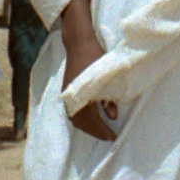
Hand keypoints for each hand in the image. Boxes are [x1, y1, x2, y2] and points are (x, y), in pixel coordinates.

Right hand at [61, 0, 115, 139]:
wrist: (79, 42)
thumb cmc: (95, 57)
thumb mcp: (108, 77)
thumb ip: (110, 97)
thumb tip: (113, 115)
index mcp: (79, 96)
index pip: (90, 120)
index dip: (102, 130)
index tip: (113, 137)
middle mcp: (70, 98)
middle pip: (80, 122)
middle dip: (95, 131)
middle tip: (109, 137)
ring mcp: (67, 94)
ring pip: (75, 118)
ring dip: (88, 127)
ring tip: (102, 131)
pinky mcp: (68, 90)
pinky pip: (73, 111)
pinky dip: (83, 119)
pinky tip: (92, 120)